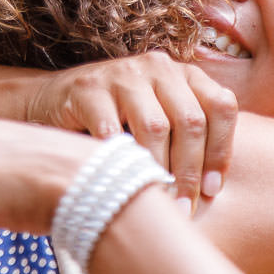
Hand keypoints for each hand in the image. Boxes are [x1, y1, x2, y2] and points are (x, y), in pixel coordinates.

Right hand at [28, 52, 236, 211]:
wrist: (53, 100)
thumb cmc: (118, 121)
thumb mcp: (160, 119)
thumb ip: (188, 139)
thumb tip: (212, 190)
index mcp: (185, 74)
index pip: (220, 106)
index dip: (220, 151)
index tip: (211, 190)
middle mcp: (159, 67)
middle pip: (190, 120)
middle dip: (189, 171)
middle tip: (184, 206)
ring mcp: (122, 75)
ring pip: (155, 127)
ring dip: (158, 171)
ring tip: (157, 199)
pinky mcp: (88, 89)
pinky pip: (111, 131)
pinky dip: (119, 161)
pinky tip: (121, 182)